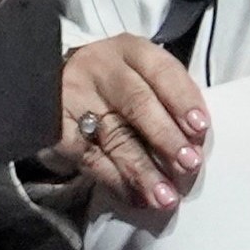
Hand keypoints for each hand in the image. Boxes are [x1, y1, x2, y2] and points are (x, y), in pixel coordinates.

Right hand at [49, 32, 209, 222]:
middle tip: (189, 164)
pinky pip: (91, 160)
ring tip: (166, 197)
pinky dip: (117, 182)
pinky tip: (136, 198)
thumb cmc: (115, 83)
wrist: (48, 83)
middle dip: (166, 137)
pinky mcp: (58, 130)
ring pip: (115, 137)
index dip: (182, 99)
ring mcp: (76, 98)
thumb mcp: (141, 74)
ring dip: (144, 171)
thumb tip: (195, 143)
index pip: (160, 70)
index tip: (200, 128)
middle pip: (137, 103)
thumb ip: (168, 99)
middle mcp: (101, 69)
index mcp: (130, 51)